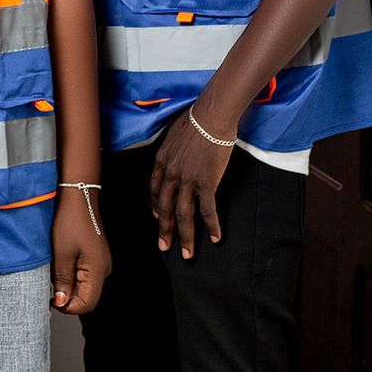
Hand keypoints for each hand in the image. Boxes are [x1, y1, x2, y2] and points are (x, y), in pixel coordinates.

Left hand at [50, 187, 110, 312]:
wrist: (78, 196)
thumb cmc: (69, 221)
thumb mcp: (61, 252)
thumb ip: (62, 280)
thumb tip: (61, 302)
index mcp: (98, 271)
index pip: (86, 304)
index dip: (68, 307)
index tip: (51, 299)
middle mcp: (104, 270)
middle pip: (87, 297)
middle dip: (67, 297)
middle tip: (50, 287)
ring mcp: (101, 263)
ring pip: (85, 286)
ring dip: (68, 285)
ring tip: (54, 271)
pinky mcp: (95, 257)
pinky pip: (85, 275)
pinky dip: (72, 275)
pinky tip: (61, 264)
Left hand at [151, 105, 236, 257]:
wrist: (210, 117)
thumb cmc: (195, 121)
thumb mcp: (174, 136)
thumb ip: (172, 152)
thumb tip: (176, 156)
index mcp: (161, 162)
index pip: (155, 190)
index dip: (156, 206)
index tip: (157, 217)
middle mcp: (170, 174)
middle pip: (164, 208)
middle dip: (164, 230)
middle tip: (164, 246)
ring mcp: (187, 180)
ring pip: (183, 215)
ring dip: (186, 237)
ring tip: (188, 254)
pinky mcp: (206, 183)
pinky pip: (207, 210)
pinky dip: (212, 226)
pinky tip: (216, 237)